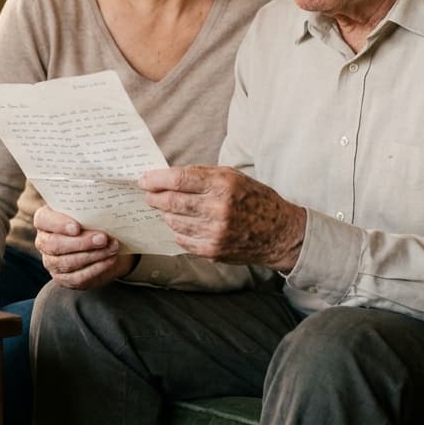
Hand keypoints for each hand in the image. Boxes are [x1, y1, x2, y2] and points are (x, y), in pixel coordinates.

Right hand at [34, 204, 135, 289]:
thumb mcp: (86, 208)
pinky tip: (109, 260)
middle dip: (81, 243)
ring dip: (93, 256)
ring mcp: (51, 262)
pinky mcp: (63, 278)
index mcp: (44, 220)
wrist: (98, 241)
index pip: (43, 220)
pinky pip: (77, 278)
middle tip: (103, 238)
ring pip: (67, 263)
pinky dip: (96, 269)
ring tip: (112, 248)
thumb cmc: (89, 219)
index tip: (77, 227)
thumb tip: (100, 199)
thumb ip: (87, 204)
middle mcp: (44, 242)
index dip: (58, 224)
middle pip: (55, 245)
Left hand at [140, 165, 304, 271]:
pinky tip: (183, 224)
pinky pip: (182, 239)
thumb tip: (170, 175)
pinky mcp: (212, 250)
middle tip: (149, 195)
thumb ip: (203, 174)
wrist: (279, 233)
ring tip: (169, 208)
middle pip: (171, 201)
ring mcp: (214, 232)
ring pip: (173, 221)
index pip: (179, 179)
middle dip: (154, 197)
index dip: (156, 179)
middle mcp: (218, 208)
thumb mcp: (234, 176)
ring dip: (166, 214)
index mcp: (223, 185)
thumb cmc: (256, 200)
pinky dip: (178, 230)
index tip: (144, 179)